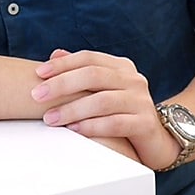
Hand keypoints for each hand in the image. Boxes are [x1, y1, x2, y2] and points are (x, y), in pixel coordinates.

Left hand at [31, 48, 179, 170]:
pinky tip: (74, 130)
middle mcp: (133, 79)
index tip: (39, 73)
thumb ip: (82, 71)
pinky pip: (115, 123)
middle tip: (37, 95)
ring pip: (102, 100)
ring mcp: (141, 100)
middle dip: (62, 84)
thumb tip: (55, 54)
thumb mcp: (103, 89)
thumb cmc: (123, 112)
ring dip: (72, 109)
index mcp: (122, 67)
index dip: (63, 64)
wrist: (158, 140)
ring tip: (50, 118)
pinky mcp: (145, 123)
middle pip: (93, 75)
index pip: (89, 58)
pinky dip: (92, 126)